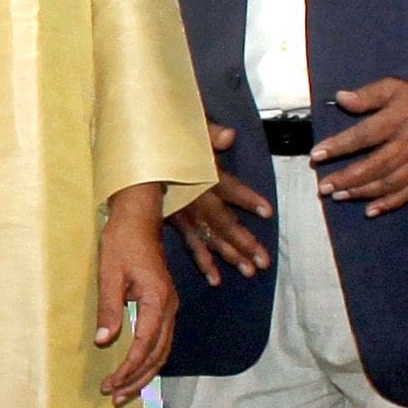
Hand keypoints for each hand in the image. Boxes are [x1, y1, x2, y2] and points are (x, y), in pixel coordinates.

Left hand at [93, 183, 178, 402]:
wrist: (139, 218)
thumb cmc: (122, 242)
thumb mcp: (109, 273)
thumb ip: (109, 308)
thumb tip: (104, 341)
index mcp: (158, 300)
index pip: (145, 345)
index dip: (127, 369)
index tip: (109, 384)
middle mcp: (170, 307)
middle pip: (159, 355)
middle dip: (137, 379)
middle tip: (115, 398)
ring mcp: (171, 307)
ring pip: (163, 350)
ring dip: (145, 373)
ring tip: (124, 392)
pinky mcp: (165, 305)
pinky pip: (162, 340)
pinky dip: (150, 359)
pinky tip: (136, 371)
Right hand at [169, 122, 272, 284]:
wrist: (139, 149)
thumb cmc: (169, 137)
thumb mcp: (190, 129)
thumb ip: (210, 133)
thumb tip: (229, 135)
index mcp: (201, 174)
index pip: (228, 187)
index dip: (247, 199)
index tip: (267, 211)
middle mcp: (194, 197)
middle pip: (222, 221)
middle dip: (243, 242)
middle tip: (263, 261)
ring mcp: (185, 211)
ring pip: (210, 237)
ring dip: (229, 255)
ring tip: (249, 271)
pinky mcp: (177, 220)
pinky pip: (191, 244)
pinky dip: (203, 261)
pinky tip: (215, 278)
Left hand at [309, 78, 407, 214]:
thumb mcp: (394, 87)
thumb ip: (368, 95)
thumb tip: (340, 98)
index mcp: (398, 119)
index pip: (364, 135)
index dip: (339, 146)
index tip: (316, 155)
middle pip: (374, 165)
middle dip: (346, 178)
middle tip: (324, 187)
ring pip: (389, 182)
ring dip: (362, 192)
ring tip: (339, 196)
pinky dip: (390, 203)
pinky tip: (370, 210)